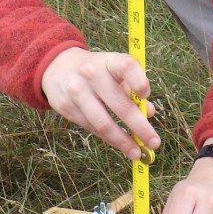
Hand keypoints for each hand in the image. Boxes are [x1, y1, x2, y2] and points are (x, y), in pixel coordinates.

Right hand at [41, 47, 158, 160]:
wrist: (57, 67)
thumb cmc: (97, 71)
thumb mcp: (115, 71)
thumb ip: (133, 88)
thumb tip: (148, 113)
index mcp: (109, 61)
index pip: (127, 67)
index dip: (139, 81)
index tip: (146, 95)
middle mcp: (92, 74)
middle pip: (119, 104)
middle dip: (139, 127)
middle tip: (154, 142)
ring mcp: (76, 91)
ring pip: (103, 124)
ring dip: (123, 141)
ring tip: (136, 152)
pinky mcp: (66, 107)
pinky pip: (91, 128)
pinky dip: (108, 139)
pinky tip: (119, 144)